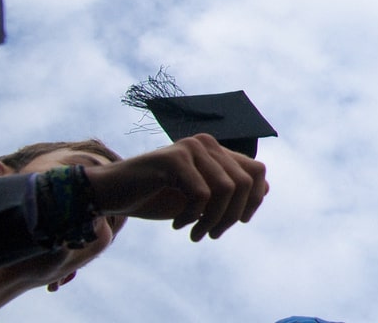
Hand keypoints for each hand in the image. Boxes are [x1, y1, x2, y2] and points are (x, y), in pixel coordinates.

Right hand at [83, 134, 268, 241]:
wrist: (110, 194)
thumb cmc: (155, 196)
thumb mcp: (198, 198)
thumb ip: (227, 191)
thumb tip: (266, 189)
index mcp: (216, 150)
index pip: (256, 172)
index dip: (253, 200)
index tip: (239, 222)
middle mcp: (207, 144)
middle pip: (245, 182)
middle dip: (233, 215)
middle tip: (211, 234)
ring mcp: (191, 148)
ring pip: (226, 189)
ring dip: (213, 220)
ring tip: (196, 233)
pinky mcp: (174, 159)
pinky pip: (202, 194)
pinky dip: (194, 216)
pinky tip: (179, 224)